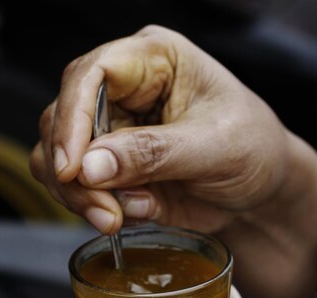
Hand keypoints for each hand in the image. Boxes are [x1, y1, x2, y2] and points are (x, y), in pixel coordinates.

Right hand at [30, 24, 294, 233]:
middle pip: (61, 119)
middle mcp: (122, 91)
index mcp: (153, 60)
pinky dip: (91, 208)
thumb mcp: (216, 147)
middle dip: (74, 173)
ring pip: (56, 157)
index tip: (73, 167)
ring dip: (78, 196)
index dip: (72, 118)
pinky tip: (129, 217)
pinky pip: (75, 188)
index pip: (91, 74)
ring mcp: (111, 132)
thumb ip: (154, 153)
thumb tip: (90, 166)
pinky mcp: (109, 170)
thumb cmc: (253, 151)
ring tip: (117, 220)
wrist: (260, 193)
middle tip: (105, 212)